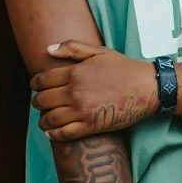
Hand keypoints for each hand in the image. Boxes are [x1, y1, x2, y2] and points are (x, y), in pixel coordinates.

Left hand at [32, 41, 158, 138]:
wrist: (146, 88)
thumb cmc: (124, 68)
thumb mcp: (99, 51)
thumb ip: (72, 48)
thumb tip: (48, 49)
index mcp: (74, 73)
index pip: (42, 80)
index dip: (35, 84)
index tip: (35, 87)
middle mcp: (74, 92)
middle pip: (42, 100)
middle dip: (37, 103)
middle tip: (39, 104)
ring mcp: (82, 111)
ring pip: (50, 119)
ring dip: (43, 120)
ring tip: (44, 120)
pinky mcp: (91, 126)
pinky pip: (64, 134)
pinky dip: (53, 134)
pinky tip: (51, 132)